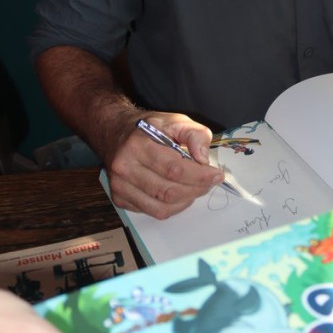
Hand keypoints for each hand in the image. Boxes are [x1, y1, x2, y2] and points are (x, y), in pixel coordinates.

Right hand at [107, 110, 224, 217]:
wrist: (115, 132)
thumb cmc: (149, 127)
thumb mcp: (175, 120)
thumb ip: (195, 134)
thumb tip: (203, 159)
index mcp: (138, 145)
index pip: (174, 168)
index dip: (199, 175)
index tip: (217, 175)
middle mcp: (125, 167)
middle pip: (169, 191)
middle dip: (196, 189)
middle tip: (210, 182)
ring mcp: (119, 186)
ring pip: (161, 207)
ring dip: (186, 200)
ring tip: (196, 188)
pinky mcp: (119, 199)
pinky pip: (152, 212)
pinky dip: (172, 207)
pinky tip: (179, 194)